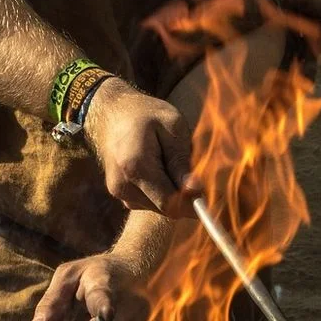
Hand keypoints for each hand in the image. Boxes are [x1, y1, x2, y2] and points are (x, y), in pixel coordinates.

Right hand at [85, 78, 200, 215]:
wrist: (112, 112)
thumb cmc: (146, 114)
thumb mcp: (172, 126)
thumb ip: (181, 160)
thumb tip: (195, 190)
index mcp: (135, 167)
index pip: (169, 203)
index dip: (192, 204)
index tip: (209, 195)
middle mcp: (122, 185)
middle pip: (165, 208)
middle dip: (183, 196)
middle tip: (191, 170)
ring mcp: (118, 191)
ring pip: (158, 207)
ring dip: (172, 193)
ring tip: (169, 162)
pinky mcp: (119, 193)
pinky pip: (148, 202)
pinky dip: (160, 191)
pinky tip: (158, 168)